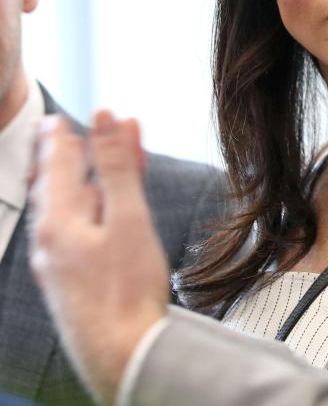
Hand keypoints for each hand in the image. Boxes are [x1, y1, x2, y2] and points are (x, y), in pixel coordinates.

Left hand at [28, 111, 169, 405]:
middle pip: (56, 187)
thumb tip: (105, 117)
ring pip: (65, 213)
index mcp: (57, 222)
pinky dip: (88, 213)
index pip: (57, 163)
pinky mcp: (72, 286)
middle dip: (69, 158)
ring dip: (82, 185)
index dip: (62, 136)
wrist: (125, 359)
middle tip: (67, 136)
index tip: (58, 118)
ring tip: (91, 170)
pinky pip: (74, 235)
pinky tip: (97, 220)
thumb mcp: (127, 217)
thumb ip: (116, 165)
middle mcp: (49, 243)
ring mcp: (58, 267)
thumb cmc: (127, 291)